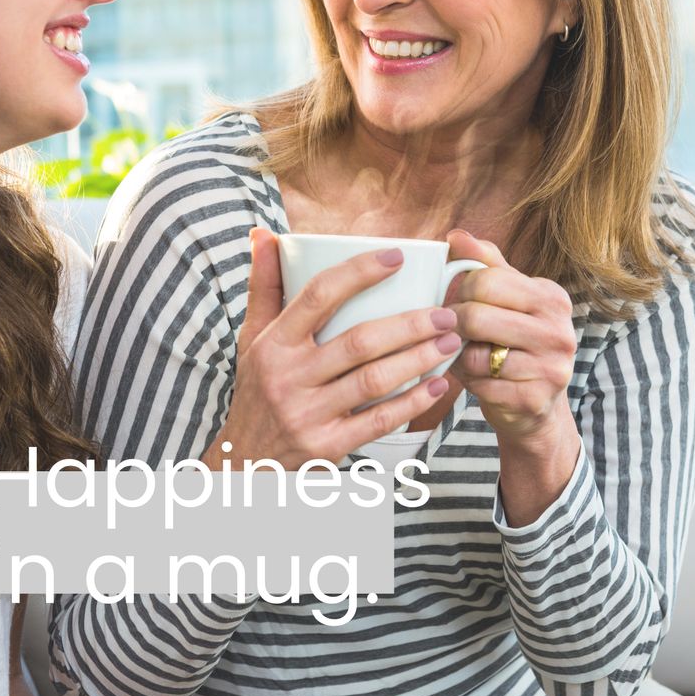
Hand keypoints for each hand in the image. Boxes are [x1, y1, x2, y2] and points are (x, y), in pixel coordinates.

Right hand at [209, 228, 462, 468]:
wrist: (244, 463)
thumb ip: (264, 285)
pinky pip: (378, 421)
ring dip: (419, 358)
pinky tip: (438, 385)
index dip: (360, 271)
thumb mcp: (251, 338)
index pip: (318, 295)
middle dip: (410, 324)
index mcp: (272, 343)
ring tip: (450, 342)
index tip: (398, 256)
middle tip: (445, 312)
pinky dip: (413, 402)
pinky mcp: (326, 446)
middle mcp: (287, 377)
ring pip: (374, 380)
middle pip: (358, 341)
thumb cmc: (257, 389)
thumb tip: (265, 233)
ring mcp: (307, 414)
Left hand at [444, 229, 577, 448]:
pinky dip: (468, 382)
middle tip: (455, 331)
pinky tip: (478, 379)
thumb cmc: (515, 341)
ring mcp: (550, 368)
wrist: (537, 404)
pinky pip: (478, 385)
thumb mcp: (507, 298)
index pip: (486, 280)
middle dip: (454, 324)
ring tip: (468, 354)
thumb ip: (483, 264)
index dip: (462, 292)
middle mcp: (559, 331)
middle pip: (476, 316)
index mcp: (552, 297)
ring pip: (474, 354)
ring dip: (460, 356)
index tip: (462, 303)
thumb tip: (455, 236)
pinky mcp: (533, 400)